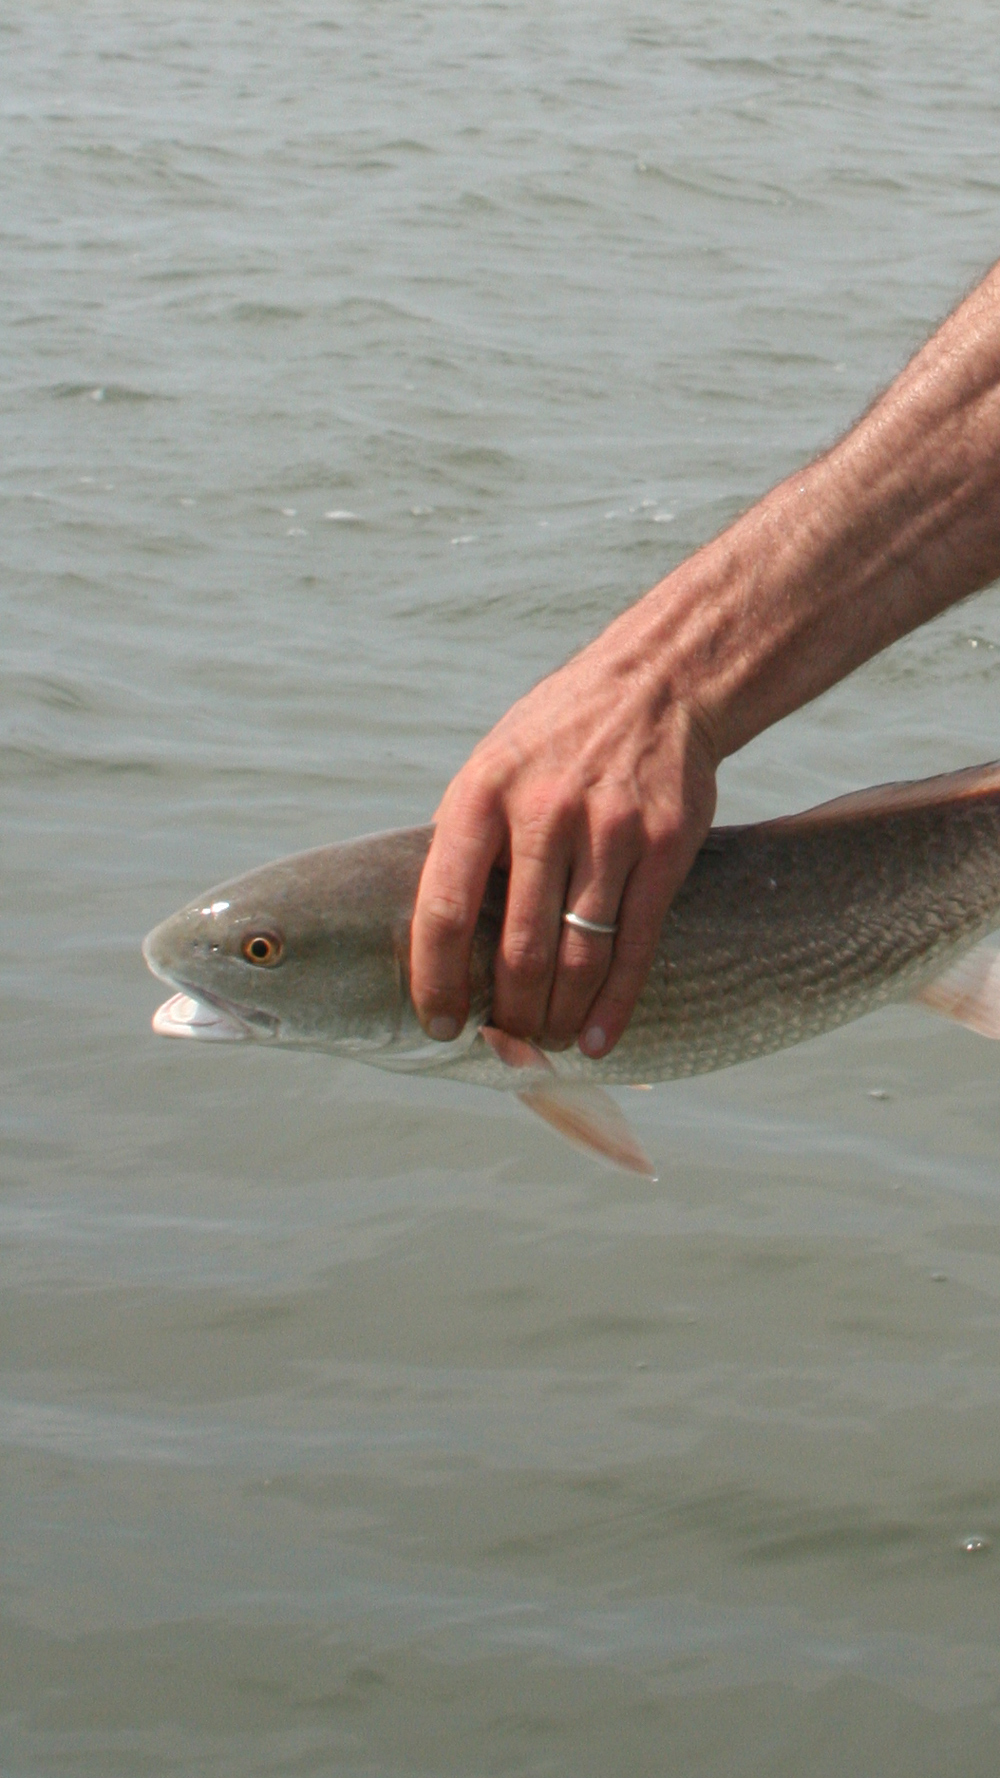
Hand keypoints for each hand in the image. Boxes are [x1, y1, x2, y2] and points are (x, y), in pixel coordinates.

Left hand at [409, 611, 718, 1057]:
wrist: (656, 684)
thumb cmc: (556, 740)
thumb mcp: (490, 768)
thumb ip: (464, 842)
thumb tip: (435, 936)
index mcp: (480, 796)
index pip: (446, 909)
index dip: (437, 979)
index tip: (440, 1023)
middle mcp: (543, 813)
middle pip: (519, 948)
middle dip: (509, 1014)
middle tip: (506, 1044)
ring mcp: (609, 830)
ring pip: (579, 954)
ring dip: (559, 1016)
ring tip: (546, 1042)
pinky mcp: (664, 846)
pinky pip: (636, 943)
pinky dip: (615, 1004)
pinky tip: (598, 1037)